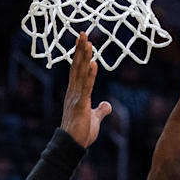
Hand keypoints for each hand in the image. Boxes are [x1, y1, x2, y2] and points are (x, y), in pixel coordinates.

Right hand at [61, 32, 112, 147]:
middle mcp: (73, 92)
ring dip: (84, 57)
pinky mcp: (81, 105)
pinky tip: (93, 64)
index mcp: (75, 93)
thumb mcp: (94, 119)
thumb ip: (100, 110)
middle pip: (77, 67)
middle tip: (83, 33)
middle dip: (80, 50)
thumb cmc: (81, 133)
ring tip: (88, 42)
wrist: (72, 146)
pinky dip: (90, 75)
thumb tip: (107, 105)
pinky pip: (86, 87)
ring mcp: (76, 97)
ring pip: (80, 73)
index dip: (80, 56)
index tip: (83, 42)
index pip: (78, 70)